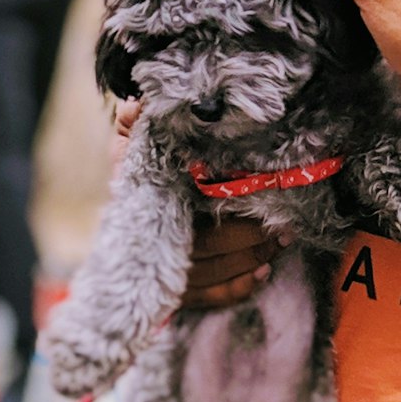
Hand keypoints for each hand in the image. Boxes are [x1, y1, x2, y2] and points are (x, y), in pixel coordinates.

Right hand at [111, 92, 282, 308]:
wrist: (118, 213)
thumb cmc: (135, 172)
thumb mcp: (130, 145)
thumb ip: (134, 123)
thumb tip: (139, 103)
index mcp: (149, 202)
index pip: (182, 208)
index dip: (218, 207)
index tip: (249, 196)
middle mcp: (158, 241)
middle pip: (209, 247)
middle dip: (249, 238)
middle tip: (283, 224)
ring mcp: (166, 271)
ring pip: (214, 274)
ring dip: (251, 260)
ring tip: (281, 242)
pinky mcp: (175, 293)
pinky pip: (208, 298)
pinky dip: (236, 289)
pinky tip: (262, 274)